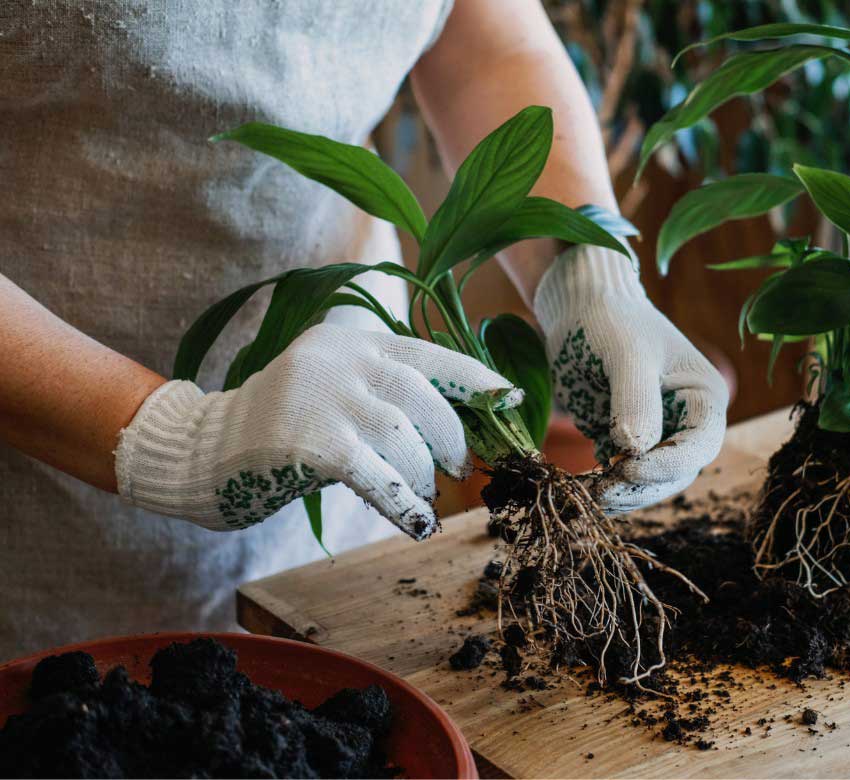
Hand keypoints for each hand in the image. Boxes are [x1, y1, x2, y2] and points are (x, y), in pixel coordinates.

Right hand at [114, 324, 520, 537]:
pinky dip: (403, 501)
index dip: (473, 377)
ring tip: (424, 497)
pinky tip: (417, 524)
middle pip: (421, 392)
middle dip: (452, 435)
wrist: (203, 452)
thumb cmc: (282, 431)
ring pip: (402, 433)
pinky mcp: (306, 441)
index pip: (427, 353)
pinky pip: (374, 473)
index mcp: (351, 341)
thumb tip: (456, 431)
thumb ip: (383, 397)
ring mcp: (320, 396)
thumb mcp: (334, 394)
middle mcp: (338, 358)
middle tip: (461, 468)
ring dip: (423, 473)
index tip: (508, 398)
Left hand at [534, 245, 728, 512]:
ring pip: (651, 482)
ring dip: (623, 493)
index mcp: (703, 396)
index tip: (627, 467)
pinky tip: (584, 490)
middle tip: (603, 492)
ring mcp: (658, 435)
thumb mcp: (624, 355)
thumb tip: (635, 450)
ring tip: (590, 494)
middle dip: (642, 486)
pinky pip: (624, 477)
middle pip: (677, 472)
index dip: (668, 464)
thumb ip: (635, 400)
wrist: (579, 310)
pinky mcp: (627, 443)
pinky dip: (607, 487)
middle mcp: (687, 421)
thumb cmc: (609, 321)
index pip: (699, 445)